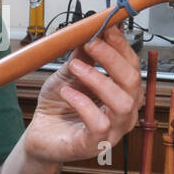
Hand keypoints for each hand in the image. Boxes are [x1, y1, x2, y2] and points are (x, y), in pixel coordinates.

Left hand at [23, 24, 140, 165]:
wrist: (40, 133)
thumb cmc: (59, 105)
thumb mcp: (70, 74)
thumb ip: (83, 57)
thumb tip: (92, 32)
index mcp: (122, 93)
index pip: (132, 66)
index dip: (121, 46)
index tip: (107, 29)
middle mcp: (123, 112)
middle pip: (133, 82)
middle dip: (112, 58)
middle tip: (91, 44)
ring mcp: (113, 130)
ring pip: (122, 103)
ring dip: (98, 79)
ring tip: (75, 67)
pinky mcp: (95, 144)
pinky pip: (100, 123)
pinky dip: (83, 103)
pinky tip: (67, 93)